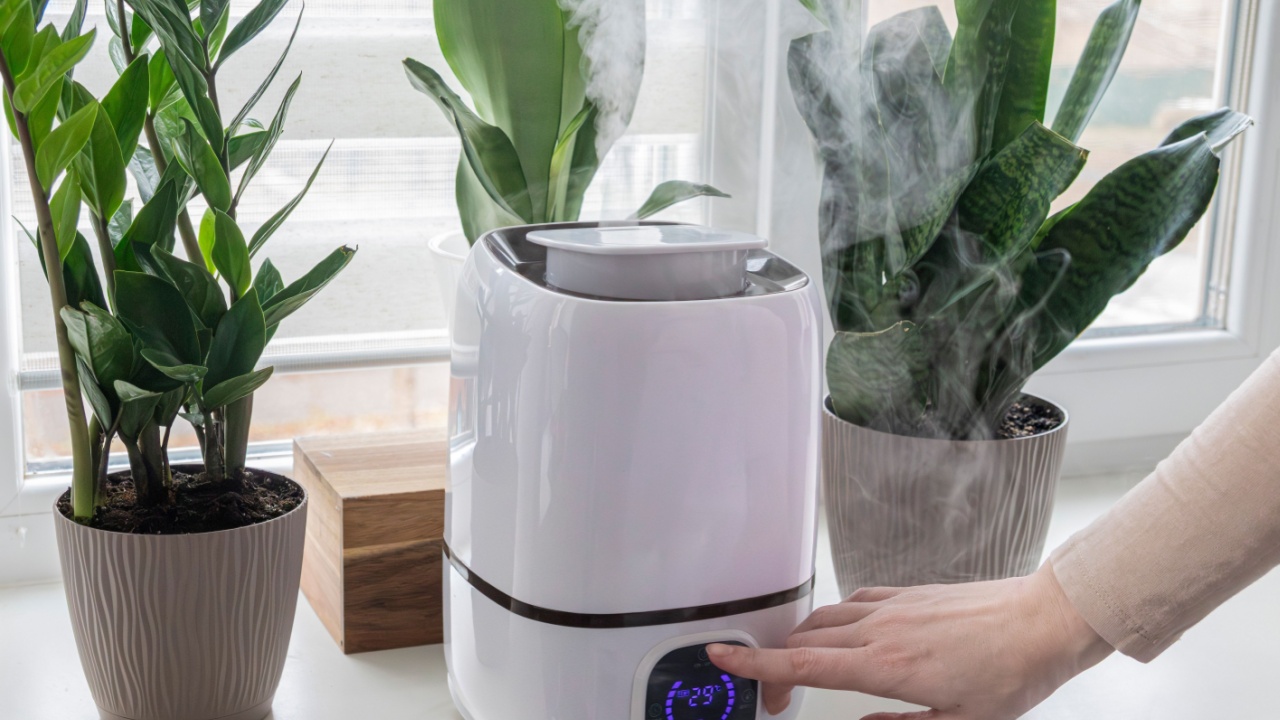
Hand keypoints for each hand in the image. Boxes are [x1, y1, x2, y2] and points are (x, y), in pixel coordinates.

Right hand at [707, 563, 1112, 719]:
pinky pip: (853, 601)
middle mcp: (881, 629)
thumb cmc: (1012, 674)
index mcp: (886, 666)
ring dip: (800, 639)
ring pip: (825, 617)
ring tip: (797, 664)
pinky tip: (842, 631)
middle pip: (804, 640)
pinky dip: (833, 618)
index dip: (756, 666)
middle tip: (771, 696)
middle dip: (775, 666)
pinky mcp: (909, 593)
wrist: (1046, 620)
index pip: (802, 664)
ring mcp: (893, 606)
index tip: (722, 659)